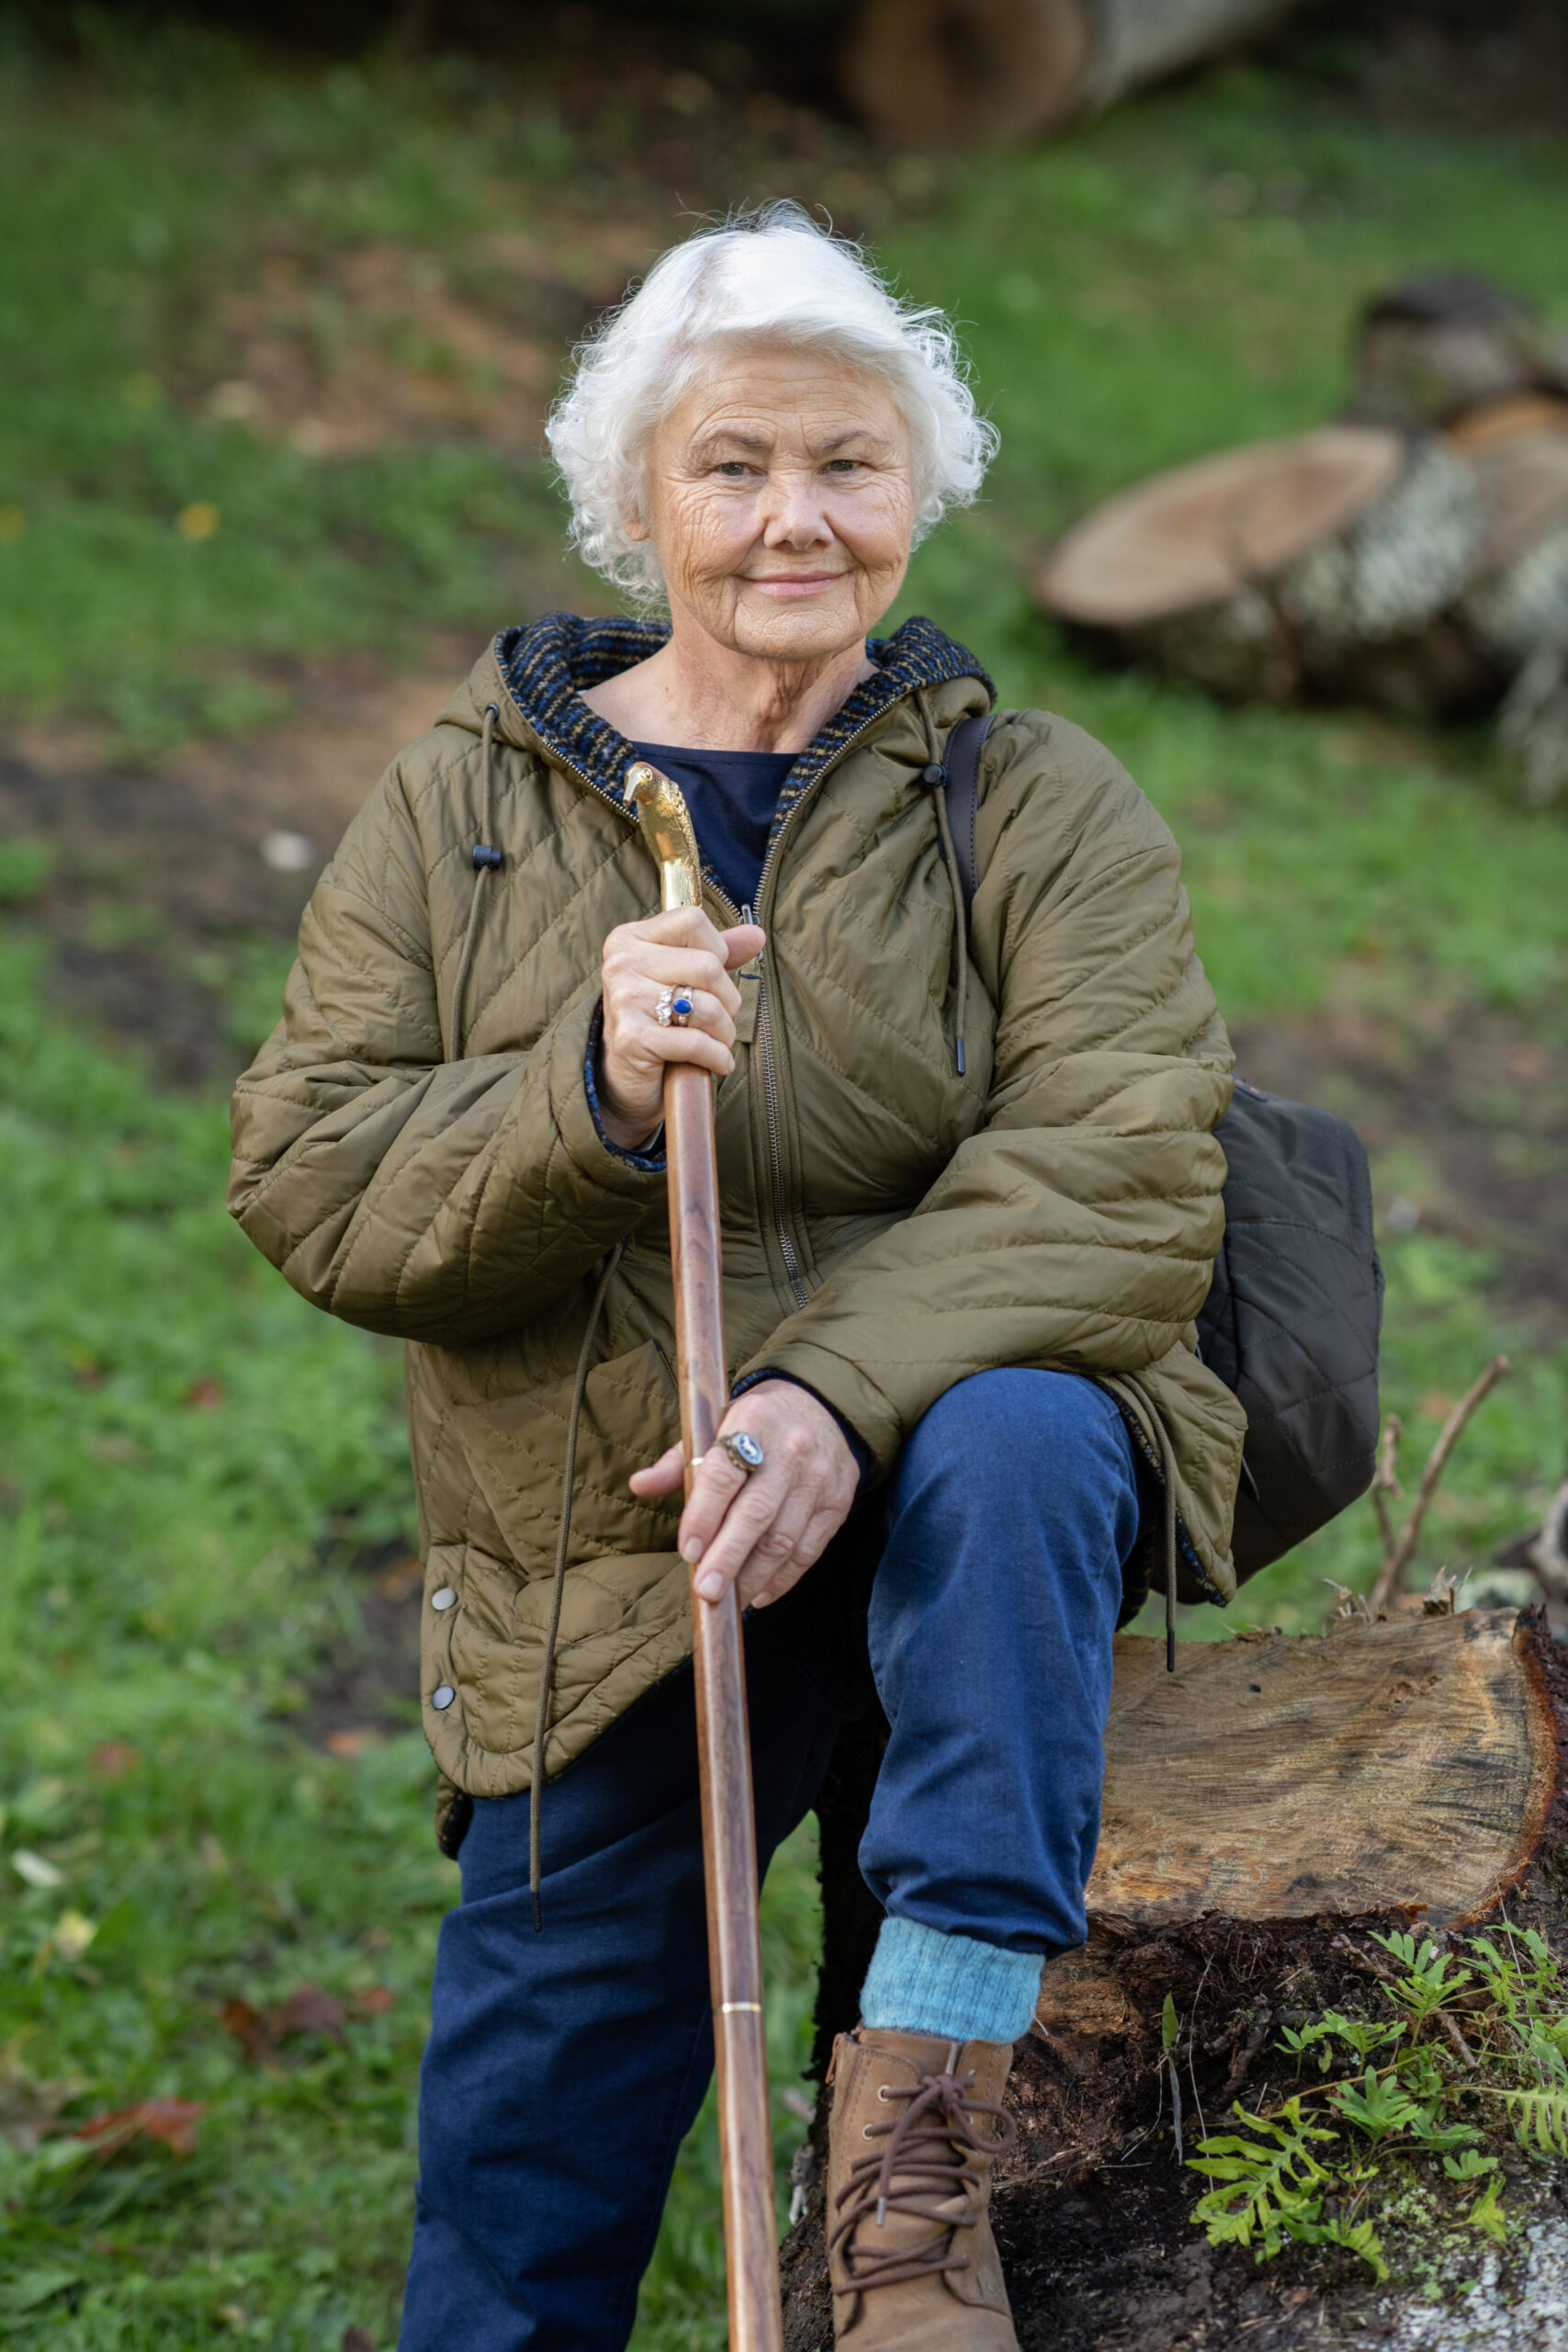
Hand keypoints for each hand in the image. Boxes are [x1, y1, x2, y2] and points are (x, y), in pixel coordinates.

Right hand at [597, 906, 764, 1148]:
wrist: (622, 1078)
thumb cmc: (657, 1021)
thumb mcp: (681, 978)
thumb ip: (716, 953)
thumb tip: (757, 934)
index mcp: (629, 938)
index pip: (692, 920)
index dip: (716, 950)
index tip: (709, 979)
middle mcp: (621, 963)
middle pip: (708, 966)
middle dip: (728, 1000)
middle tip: (718, 1019)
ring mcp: (623, 1000)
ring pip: (707, 1005)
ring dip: (724, 1032)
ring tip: (715, 1041)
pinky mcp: (632, 1038)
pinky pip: (697, 1042)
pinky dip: (717, 1057)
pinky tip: (717, 1063)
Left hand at [630, 1380, 858, 1610]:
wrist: (825, 1406)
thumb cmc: (757, 1422)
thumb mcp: (717, 1423)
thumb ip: (679, 1460)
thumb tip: (640, 1485)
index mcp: (753, 1420)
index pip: (723, 1474)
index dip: (703, 1516)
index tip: (687, 1551)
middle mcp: (791, 1448)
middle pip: (756, 1513)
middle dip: (727, 1558)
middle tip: (706, 1591)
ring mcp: (818, 1478)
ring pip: (783, 1539)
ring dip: (753, 1576)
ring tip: (728, 1599)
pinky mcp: (838, 1502)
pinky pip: (809, 1550)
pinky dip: (782, 1578)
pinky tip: (759, 1592)